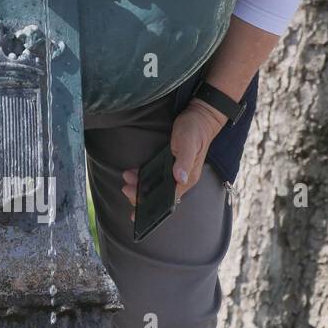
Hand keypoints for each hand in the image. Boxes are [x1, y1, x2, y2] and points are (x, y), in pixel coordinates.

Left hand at [120, 100, 226, 214]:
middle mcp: (182, 178)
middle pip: (160, 195)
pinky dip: (143, 177)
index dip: (153, 206)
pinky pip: (156, 176)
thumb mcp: (189, 143)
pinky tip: (133, 174)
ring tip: (126, 180)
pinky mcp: (171, 164)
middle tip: (126, 189)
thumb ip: (184, 161)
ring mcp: (176, 172)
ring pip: (156, 186)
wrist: (201, 114)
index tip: (138, 212)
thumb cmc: (195, 128)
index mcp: (188, 178)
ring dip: (140, 186)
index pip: (168, 199)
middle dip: (142, 196)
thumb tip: (180, 178)